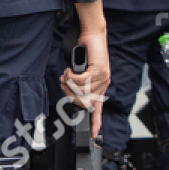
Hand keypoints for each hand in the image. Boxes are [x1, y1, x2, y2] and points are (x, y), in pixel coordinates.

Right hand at [62, 1, 109, 136]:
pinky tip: (72, 68)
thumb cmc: (86, 53)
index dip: (96, 121)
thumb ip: (79, 83)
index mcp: (100, 87)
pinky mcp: (99, 70)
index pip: (99, 109)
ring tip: (68, 73)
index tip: (94, 133)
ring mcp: (102, 78)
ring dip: (68, 83)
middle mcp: (103, 84)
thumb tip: (72, 93)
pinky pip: (80, 81)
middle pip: (83, 102)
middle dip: (69, 94)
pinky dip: (71, 75)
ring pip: (80, 91)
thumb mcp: (81, 71)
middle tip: (65, 83)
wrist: (92, 36)